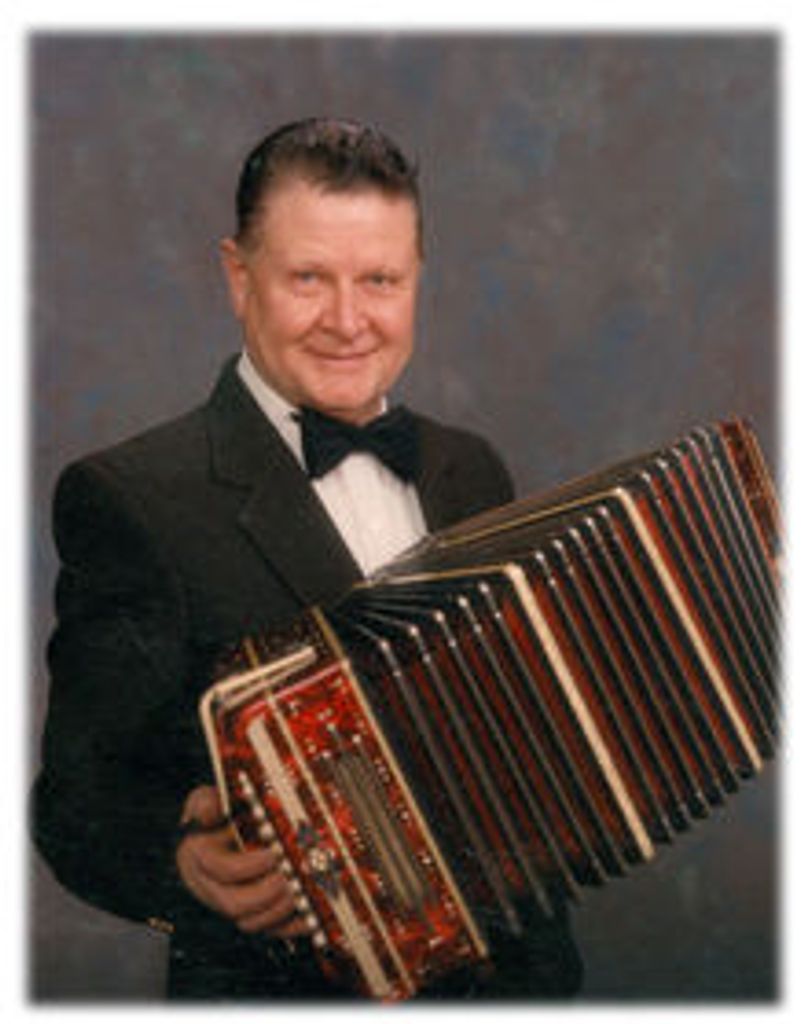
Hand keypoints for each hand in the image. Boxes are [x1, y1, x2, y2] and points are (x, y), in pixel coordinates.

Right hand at [175, 785, 310, 937]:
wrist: (226, 828)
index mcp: (198, 857)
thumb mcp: (208, 799)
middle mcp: (210, 887)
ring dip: (280, 910)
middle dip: (267, 893)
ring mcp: (231, 905)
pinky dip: (293, 926)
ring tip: (302, 890)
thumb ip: (205, 802)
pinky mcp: (251, 915)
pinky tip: (313, 913)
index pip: (221, 870)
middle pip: (234, 904)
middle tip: (291, 876)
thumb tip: (206, 811)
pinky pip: (270, 931)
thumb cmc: (221, 811)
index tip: (273, 854)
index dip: (248, 866)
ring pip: (251, 923)